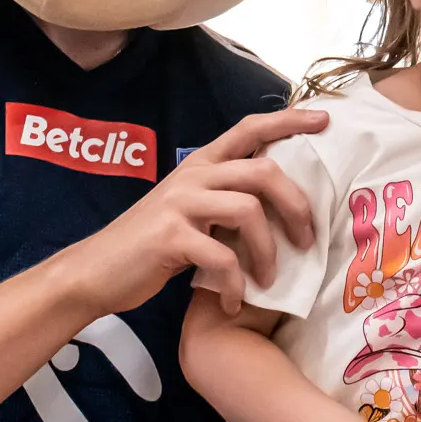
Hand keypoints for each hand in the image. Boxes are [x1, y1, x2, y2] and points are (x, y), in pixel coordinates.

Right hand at [58, 108, 326, 315]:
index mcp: (201, 163)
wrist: (95, 270)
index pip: (250, 128)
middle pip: (263, 171)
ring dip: (268, 251)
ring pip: (248, 210)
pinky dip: (235, 284)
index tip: (325, 120)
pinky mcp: (170, 237)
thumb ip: (224, 196)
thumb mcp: (189, 208)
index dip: (289, 120)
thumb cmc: (151, 244)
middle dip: (296, 205)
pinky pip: (221, 257)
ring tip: (269, 279)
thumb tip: (277, 203)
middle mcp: (193, 175)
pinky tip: (233, 301)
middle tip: (307, 239)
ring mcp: (180, 204)